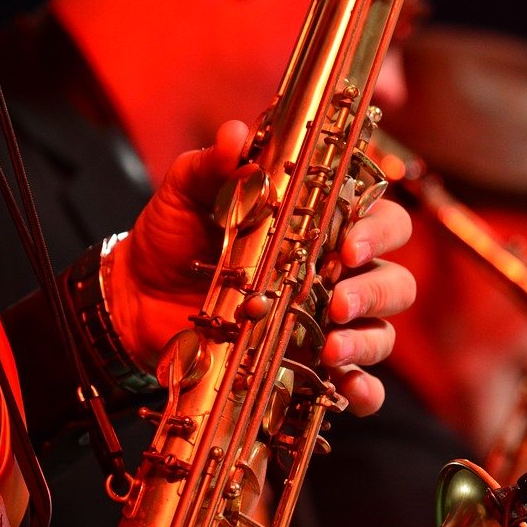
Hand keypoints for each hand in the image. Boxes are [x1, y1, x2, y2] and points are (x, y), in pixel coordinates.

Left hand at [107, 120, 414, 414]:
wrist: (133, 301)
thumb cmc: (172, 239)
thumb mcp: (186, 194)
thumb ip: (212, 165)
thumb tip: (235, 135)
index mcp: (321, 227)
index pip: (379, 218)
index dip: (378, 229)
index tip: (348, 245)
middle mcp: (337, 276)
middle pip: (394, 279)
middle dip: (376, 289)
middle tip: (338, 300)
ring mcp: (328, 325)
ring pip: (383, 331)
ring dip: (368, 339)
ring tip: (332, 348)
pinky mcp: (310, 367)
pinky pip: (361, 385)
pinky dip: (364, 391)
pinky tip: (348, 389)